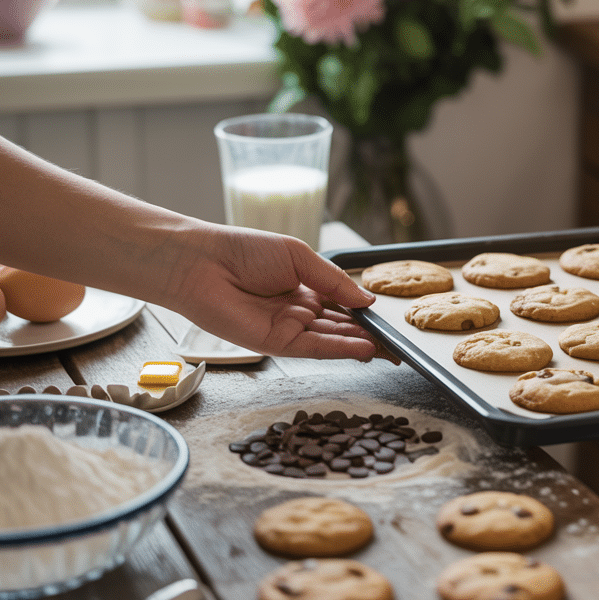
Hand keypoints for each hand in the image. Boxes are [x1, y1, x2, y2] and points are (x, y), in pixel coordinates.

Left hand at [162, 223, 377, 359]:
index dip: (366, 314)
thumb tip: (366, 300)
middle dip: (369, 335)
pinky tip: (363, 348)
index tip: (389, 321)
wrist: (201, 262)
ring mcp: (287, 328)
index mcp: (304, 287)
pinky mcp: (275, 344)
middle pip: (341, 327)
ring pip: (331, 340)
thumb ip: (334, 281)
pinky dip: (339, 349)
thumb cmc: (242, 249)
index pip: (343, 305)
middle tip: (397, 344)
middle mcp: (298, 311)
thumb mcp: (299, 256)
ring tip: (389, 349)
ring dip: (360, 345)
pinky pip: (313, 349)